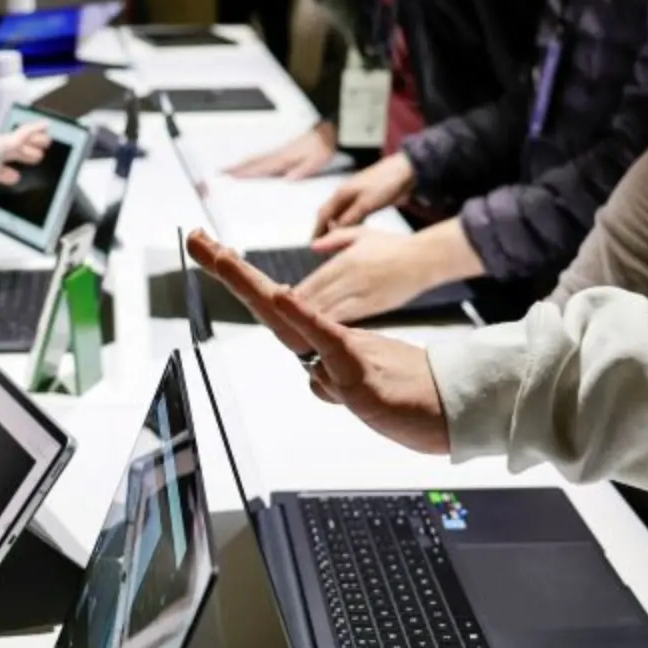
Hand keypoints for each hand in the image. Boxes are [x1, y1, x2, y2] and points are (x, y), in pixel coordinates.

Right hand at [0, 121, 51, 215]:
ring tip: (47, 143)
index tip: (16, 177)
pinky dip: (37, 128)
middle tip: (37, 157)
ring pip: (23, 142)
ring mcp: (2, 145)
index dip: (7, 174)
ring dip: (35, 143)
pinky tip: (46, 125)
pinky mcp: (11, 139)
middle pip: (14, 153)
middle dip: (25, 155)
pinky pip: (27, 131)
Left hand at [186, 232, 449, 455]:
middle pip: (268, 300)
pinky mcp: (359, 368)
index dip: (239, 279)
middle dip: (229, 269)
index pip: (272, 308)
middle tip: (195, 238)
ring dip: (250, 285)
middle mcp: (327, 339)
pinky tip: (283, 297)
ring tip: (219, 256)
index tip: (210, 250)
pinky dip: (305, 317)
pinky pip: (328, 339)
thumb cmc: (409, 394)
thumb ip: (332, 380)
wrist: (453, 408)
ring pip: (287, 315)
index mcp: (322, 342)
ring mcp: (341, 352)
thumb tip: (314, 378)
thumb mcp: (356, 392)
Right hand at [227, 121, 337, 179]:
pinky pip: (265, 157)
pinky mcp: (286, 150)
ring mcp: (282, 151)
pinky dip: (254, 160)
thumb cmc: (326, 146)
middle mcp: (280, 153)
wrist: (333, 131)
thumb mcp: (316, 160)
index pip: (260, 166)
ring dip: (244, 163)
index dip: (244, 172)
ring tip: (231, 169)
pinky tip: (254, 163)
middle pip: (254, 161)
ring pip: (258, 158)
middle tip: (222, 171)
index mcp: (285, 157)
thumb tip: (287, 178)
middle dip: (237, 167)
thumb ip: (301, 170)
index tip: (229, 175)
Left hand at [294, 226, 472, 323]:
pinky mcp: (374, 308)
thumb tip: (313, 246)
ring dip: (310, 323)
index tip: (276, 302)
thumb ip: (335, 239)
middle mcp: (352, 280)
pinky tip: (320, 332)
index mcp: (345, 262)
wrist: (426, 259)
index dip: (292, 296)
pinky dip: (332, 326)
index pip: (312, 282)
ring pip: (329, 314)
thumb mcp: (362, 234)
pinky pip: (348, 320)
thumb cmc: (393, 245)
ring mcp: (363, 297)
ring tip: (293, 330)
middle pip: (316, 301)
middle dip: (294, 312)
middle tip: (277, 321)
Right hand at [314, 151, 415, 235]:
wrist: (405, 170)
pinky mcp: (367, 199)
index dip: (317, 230)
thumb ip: (350, 218)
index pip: (322, 215)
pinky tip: (355, 232)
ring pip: (341, 215)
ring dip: (338, 228)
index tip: (314, 244)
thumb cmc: (385, 183)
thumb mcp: (366, 204)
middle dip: (325, 230)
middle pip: (329, 215)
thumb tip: (336, 232)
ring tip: (338, 243)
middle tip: (325, 246)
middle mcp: (345, 194)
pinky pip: (353, 214)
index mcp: (341, 193)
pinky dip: (351, 224)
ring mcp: (356, 196)